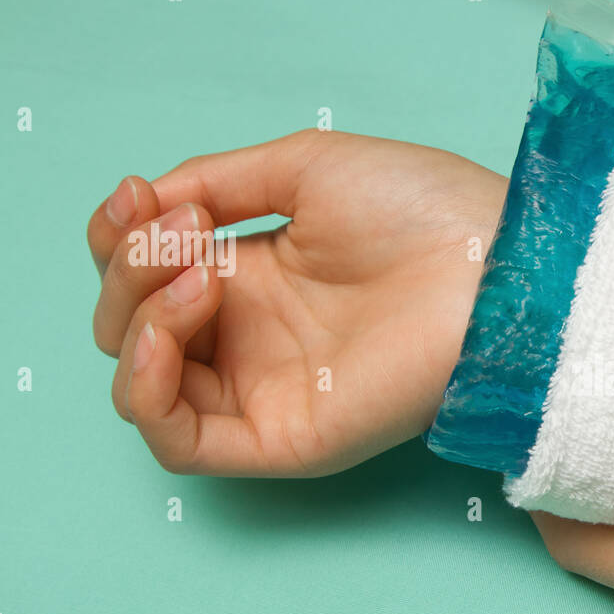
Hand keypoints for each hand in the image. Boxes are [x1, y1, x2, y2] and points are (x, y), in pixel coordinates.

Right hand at [86, 130, 507, 474]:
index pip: (146, 275)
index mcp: (253, 276)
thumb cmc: (422, 211)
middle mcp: (250, 337)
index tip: (141, 197)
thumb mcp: (304, 170)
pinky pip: (179, 443)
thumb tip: (148, 205)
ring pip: (143, 386)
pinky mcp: (282, 438)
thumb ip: (215, 183)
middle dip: (129, 272)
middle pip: (132, 327)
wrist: (492, 266)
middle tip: (185, 234)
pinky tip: (171, 331)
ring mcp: (262, 391)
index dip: (121, 239)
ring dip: (139, 319)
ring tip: (199, 272)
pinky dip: (146, 389)